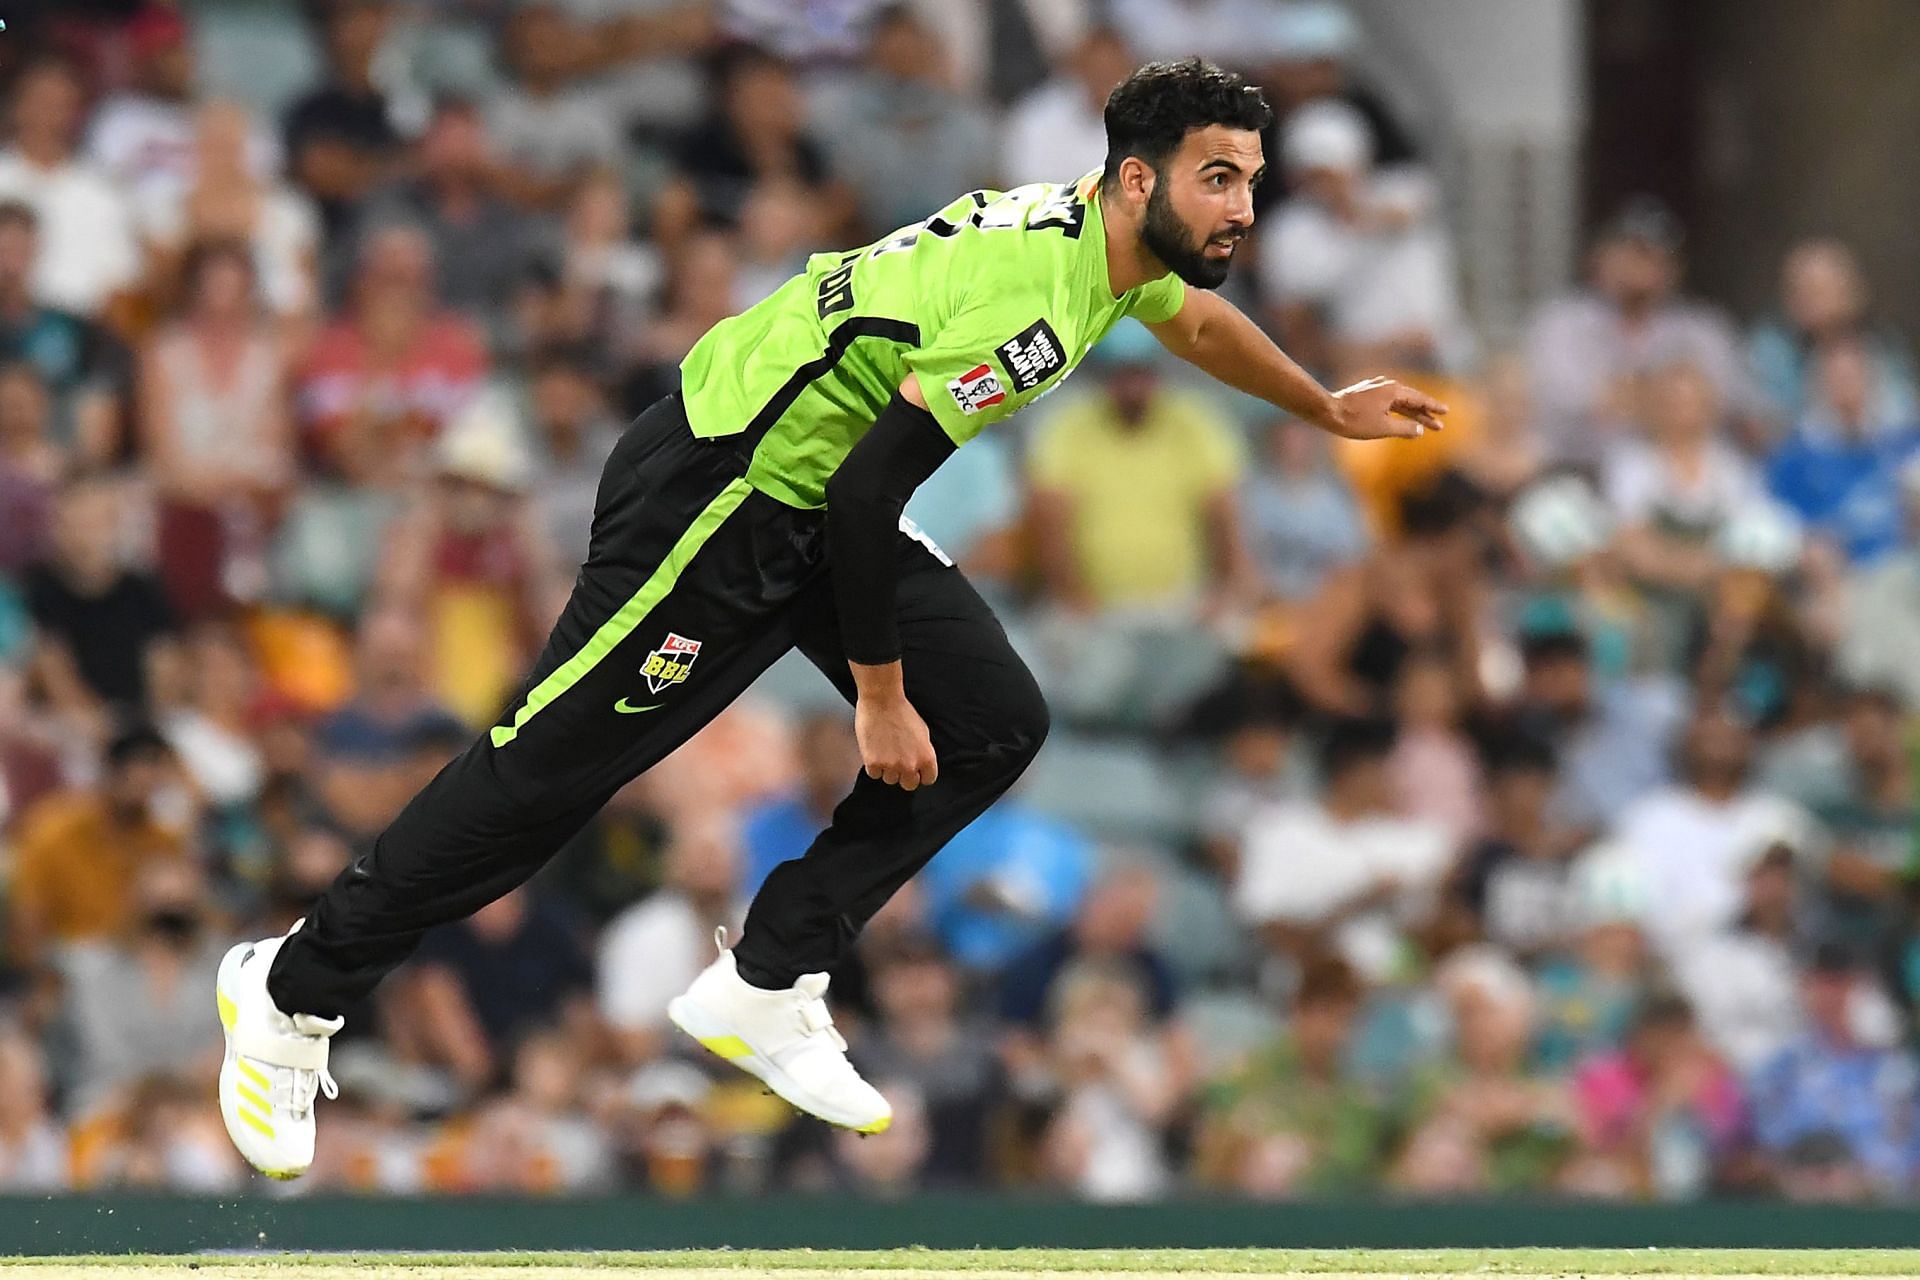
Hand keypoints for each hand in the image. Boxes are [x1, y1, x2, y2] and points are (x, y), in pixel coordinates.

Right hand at [856, 694, 938, 789]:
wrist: (882, 700)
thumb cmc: (902, 711)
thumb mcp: (923, 732)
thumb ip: (923, 752)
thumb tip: (921, 764)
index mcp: (927, 757)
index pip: (928, 780)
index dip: (920, 774)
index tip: (914, 769)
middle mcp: (911, 765)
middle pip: (909, 785)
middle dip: (903, 775)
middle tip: (897, 761)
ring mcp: (891, 766)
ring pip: (890, 780)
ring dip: (886, 769)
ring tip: (884, 750)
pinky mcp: (873, 763)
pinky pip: (874, 774)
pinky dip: (872, 765)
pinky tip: (874, 750)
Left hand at [1327, 376, 1447, 439]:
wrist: (1326, 411)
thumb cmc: (1354, 421)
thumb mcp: (1383, 428)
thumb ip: (1405, 429)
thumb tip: (1420, 430)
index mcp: (1394, 391)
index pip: (1420, 399)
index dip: (1433, 407)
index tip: (1446, 412)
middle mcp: (1387, 385)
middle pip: (1411, 400)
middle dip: (1425, 414)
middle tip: (1439, 425)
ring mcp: (1375, 387)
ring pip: (1399, 401)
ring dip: (1412, 413)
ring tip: (1424, 424)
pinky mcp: (1366, 392)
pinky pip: (1388, 401)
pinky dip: (1398, 410)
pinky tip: (1400, 415)